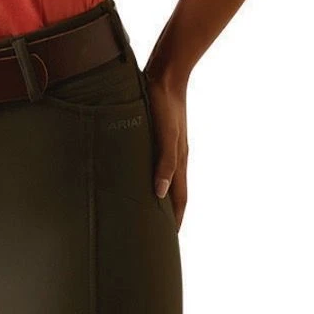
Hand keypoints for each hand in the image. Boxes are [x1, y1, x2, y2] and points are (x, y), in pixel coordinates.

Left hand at [146, 73, 187, 230]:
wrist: (165, 73)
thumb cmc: (164, 104)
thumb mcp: (166, 135)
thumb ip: (164, 162)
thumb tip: (159, 193)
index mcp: (179, 160)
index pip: (179, 199)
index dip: (175, 219)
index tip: (168, 240)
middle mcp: (174, 156)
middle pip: (172, 192)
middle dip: (166, 213)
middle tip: (154, 232)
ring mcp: (166, 145)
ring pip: (162, 178)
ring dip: (157, 196)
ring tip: (144, 210)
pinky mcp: (156, 134)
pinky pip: (154, 162)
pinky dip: (148, 176)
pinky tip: (135, 176)